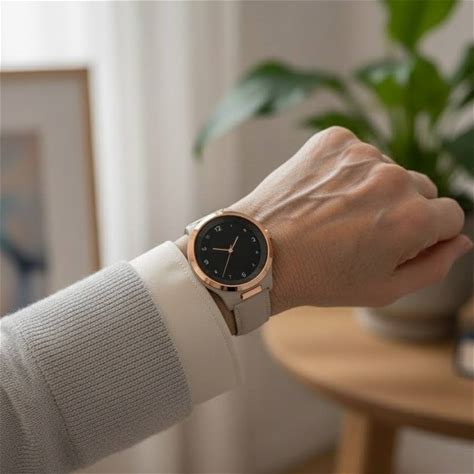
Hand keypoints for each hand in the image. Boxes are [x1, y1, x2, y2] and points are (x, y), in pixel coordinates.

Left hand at [229, 127, 471, 314]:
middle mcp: (393, 178)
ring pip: (388, 170)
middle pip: (422, 189)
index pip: (451, 216)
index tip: (398, 243)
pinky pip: (357, 153)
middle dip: (403, 210)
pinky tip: (323, 195)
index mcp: (413, 219)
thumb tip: (462, 240)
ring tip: (336, 215)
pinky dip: (346, 171)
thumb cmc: (320, 278)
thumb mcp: (383, 289)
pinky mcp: (334, 139)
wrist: (260, 253)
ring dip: (373, 189)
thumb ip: (434, 265)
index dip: (427, 234)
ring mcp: (362, 154)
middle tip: (362, 232)